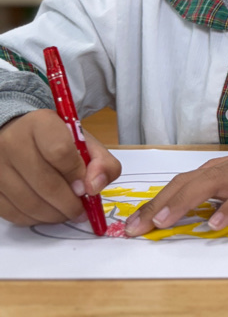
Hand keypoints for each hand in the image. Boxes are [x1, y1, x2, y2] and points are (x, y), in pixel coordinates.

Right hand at [0, 109, 120, 225]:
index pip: (60, 152)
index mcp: (40, 123)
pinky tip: (46, 213)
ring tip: (66, 213)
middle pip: (44, 183)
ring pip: (28, 202)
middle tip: (80, 210)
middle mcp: (12, 142)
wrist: (19, 136)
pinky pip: (12, 213)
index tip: (86, 188)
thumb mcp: (85, 142)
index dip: (77, 175)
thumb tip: (94, 187)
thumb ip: (101, 162)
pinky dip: (34, 219)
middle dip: (69, 204)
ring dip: (53, 215)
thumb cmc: (57, 140)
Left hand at [125, 123, 227, 236]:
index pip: (177, 185)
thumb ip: (220, 195)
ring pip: (208, 186)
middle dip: (155, 206)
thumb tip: (190, 214)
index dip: (151, 204)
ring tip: (162, 223)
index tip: (128, 225)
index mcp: (218, 171)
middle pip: (184, 184)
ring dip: (182, 204)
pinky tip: (215, 224)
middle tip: (132, 230)